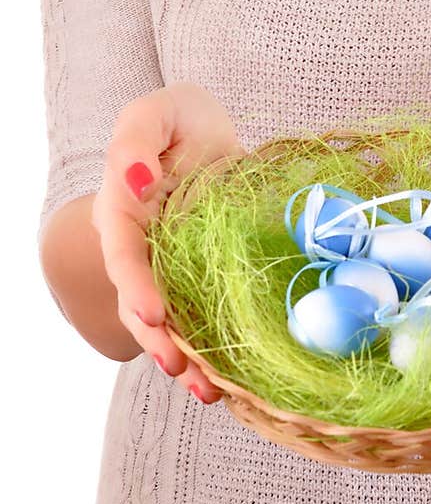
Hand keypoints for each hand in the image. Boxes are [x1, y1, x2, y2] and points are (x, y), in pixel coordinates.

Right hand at [92, 81, 247, 404]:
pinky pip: (203, 314)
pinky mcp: (202, 275)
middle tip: (179, 368)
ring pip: (170, 321)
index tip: (154, 313)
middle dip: (158, 339)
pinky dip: (215, 346)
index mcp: (122, 211)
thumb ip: (137, 141)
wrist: (203, 127)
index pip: (124, 255)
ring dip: (187, 358)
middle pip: (140, 303)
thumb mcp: (155, 112)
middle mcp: (141, 247)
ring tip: (209, 390)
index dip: (136, 286)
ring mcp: (170, 266)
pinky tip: (234, 377)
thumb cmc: (175, 117)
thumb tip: (134, 180)